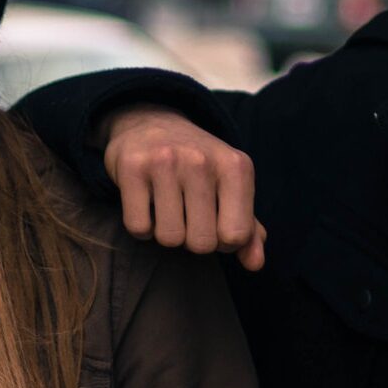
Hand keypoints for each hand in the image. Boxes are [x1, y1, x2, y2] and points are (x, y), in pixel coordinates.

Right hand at [99, 104, 265, 270]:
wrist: (152, 122)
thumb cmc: (198, 165)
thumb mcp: (230, 187)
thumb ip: (247, 228)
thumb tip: (255, 264)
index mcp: (235, 166)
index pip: (236, 235)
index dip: (224, 241)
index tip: (214, 222)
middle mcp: (202, 160)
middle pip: (201, 243)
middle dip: (193, 239)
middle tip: (188, 215)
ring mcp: (165, 161)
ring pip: (169, 238)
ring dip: (167, 232)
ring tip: (167, 207)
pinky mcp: (132, 168)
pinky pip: (139, 228)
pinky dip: (142, 226)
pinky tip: (147, 203)